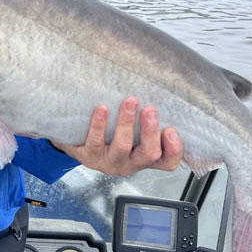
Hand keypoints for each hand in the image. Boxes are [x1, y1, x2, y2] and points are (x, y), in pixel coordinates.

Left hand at [53, 97, 182, 175]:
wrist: (78, 141)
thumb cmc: (110, 132)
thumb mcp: (133, 129)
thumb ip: (145, 118)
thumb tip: (157, 88)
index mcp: (144, 157)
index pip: (168, 161)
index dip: (174, 149)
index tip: (171, 129)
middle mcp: (130, 164)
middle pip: (148, 153)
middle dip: (150, 130)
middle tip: (149, 109)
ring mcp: (109, 162)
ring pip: (122, 147)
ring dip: (127, 123)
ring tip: (129, 102)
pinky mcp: (89, 157)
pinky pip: (96, 142)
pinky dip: (99, 125)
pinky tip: (102, 109)